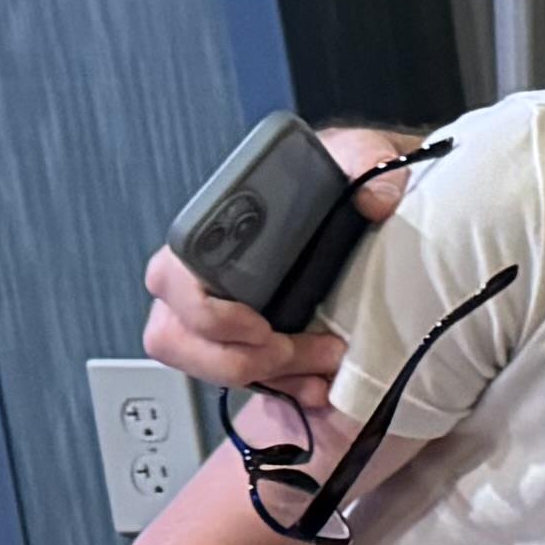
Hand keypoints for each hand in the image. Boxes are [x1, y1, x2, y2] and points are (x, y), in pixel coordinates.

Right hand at [142, 122, 418, 408]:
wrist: (361, 195)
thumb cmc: (341, 176)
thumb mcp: (359, 155)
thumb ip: (367, 162)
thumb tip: (374, 200)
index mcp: (211, 226)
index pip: (171, 277)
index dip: (205, 313)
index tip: (260, 326)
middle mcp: (201, 270)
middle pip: (172, 336)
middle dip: (235, 359)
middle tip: (289, 352)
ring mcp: (218, 306)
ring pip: (203, 364)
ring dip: (264, 378)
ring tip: (318, 369)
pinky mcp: (246, 332)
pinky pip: (239, 375)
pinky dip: (278, 388)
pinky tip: (316, 385)